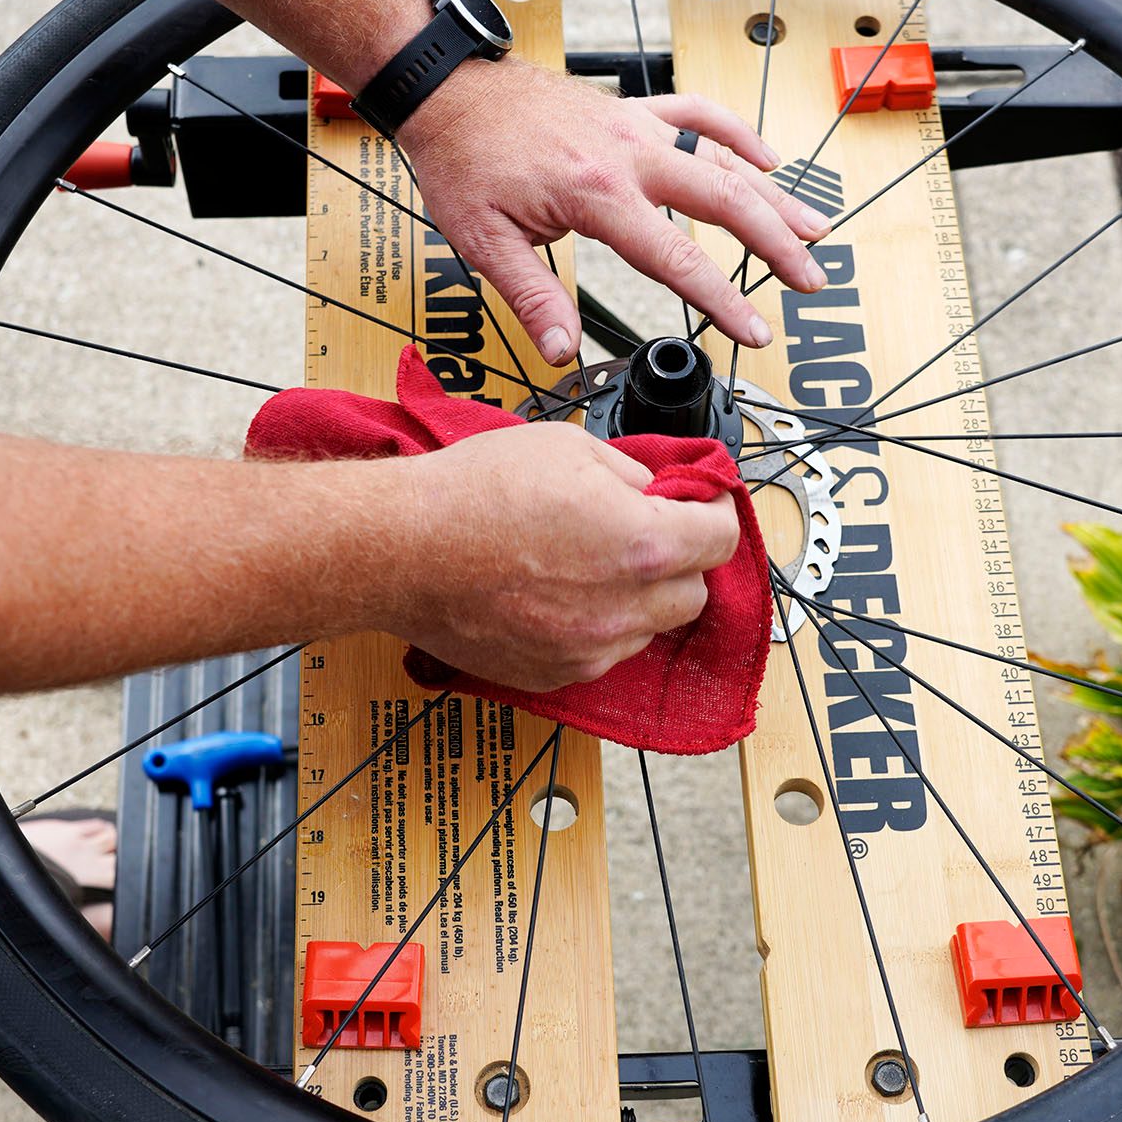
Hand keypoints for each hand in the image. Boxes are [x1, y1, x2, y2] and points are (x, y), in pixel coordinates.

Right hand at [378, 421, 740, 691]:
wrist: (400, 551)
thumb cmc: (472, 494)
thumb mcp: (566, 446)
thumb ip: (629, 473)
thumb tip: (651, 490)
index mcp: (642, 543)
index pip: (721, 537)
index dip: (714, 512)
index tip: (701, 504)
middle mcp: (625, 607)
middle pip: (694, 593)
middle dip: (679, 560)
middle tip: (643, 532)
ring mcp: (591, 650)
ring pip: (648, 628)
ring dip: (636, 598)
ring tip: (585, 564)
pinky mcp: (556, 676)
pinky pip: (601, 654)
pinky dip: (594, 627)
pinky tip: (555, 595)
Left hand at [396, 58, 832, 363]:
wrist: (447, 89)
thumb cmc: (462, 159)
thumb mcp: (486, 241)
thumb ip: (533, 297)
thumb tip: (563, 352)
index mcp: (597, 194)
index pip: (677, 259)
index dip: (722, 300)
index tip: (754, 332)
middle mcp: (629, 155)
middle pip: (725, 202)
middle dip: (776, 245)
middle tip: (811, 280)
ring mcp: (636, 128)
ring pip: (723, 160)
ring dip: (773, 196)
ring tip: (815, 230)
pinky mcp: (631, 112)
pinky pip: (699, 115)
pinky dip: (737, 135)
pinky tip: (767, 160)